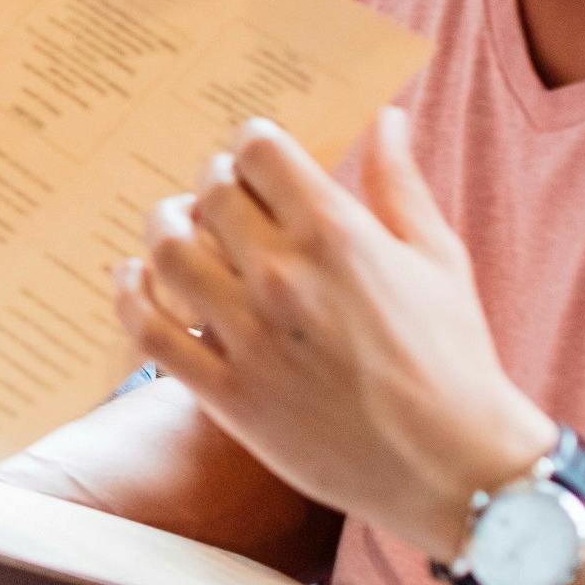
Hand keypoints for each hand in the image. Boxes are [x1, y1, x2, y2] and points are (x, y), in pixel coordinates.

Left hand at [122, 111, 549, 562]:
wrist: (456, 466)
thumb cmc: (454, 356)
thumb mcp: (439, 258)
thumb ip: (399, 183)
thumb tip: (387, 117)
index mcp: (337, 236)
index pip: (257, 151)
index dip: (250, 144)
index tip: (254, 157)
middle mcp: (283, 279)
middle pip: (208, 195)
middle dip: (213, 185)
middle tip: (223, 198)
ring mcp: (248, 338)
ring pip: (165, 253)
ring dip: (163, 230)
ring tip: (178, 230)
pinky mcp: (225, 393)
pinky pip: (147, 329)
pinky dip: (128, 294)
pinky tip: (133, 278)